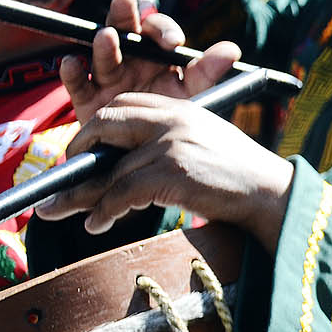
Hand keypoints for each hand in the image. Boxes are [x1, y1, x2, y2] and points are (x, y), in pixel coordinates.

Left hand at [32, 93, 292, 242]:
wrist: (270, 192)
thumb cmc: (238, 174)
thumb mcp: (202, 144)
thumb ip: (165, 143)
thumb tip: (121, 168)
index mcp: (179, 107)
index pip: (122, 106)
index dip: (94, 130)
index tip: (80, 155)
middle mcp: (171, 119)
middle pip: (104, 124)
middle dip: (76, 152)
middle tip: (62, 179)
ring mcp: (170, 144)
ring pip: (108, 168)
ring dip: (81, 194)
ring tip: (63, 211)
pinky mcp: (171, 172)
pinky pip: (121, 193)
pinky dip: (104, 212)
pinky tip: (96, 225)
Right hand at [59, 0, 239, 123]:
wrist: (148, 152)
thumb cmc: (169, 114)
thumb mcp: (191, 93)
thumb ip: (207, 72)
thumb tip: (232, 50)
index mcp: (155, 54)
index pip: (157, 31)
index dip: (163, 30)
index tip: (172, 42)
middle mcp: (130, 59)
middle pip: (124, 29)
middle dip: (123, 13)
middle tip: (125, 0)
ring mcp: (107, 77)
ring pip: (102, 54)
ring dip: (103, 44)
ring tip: (107, 36)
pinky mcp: (87, 100)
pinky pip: (77, 83)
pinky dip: (72, 72)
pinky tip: (72, 63)